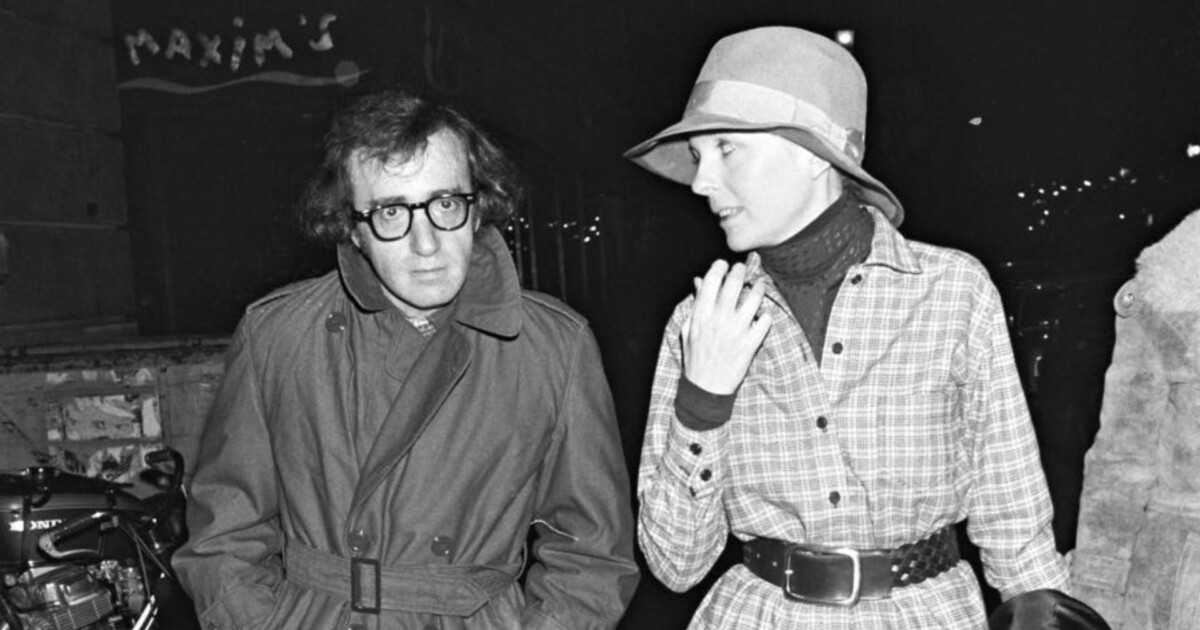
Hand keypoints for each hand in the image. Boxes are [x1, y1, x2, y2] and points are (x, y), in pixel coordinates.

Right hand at [681, 260, 771, 394]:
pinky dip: (766, 315)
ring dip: (758, 288)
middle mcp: (719, 320)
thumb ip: (696, 304)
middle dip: (741, 271)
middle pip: (734, 285)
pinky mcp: (750, 344)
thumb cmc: (695, 358)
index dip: (720, 267)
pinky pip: (765, 322)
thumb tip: (700, 281)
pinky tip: (763, 314)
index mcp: (701, 315)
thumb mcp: (689, 330)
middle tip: (744, 269)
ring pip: (754, 299)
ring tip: (759, 286)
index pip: (712, 281)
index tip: (724, 264)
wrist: (706, 388)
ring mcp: (736, 332)